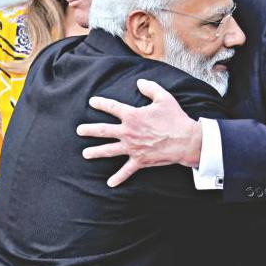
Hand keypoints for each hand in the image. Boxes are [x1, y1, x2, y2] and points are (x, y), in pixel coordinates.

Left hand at [77, 78, 201, 186]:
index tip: (92, 102)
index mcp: (133, 116)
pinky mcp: (139, 160)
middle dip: (89, 130)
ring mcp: (132, 148)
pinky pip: (126, 171)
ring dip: (95, 152)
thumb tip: (140, 82)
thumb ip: (151, 88)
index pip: (112, 107)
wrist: (186, 141)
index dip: (101, 104)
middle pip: (103, 131)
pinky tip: (110, 183)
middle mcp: (128, 132)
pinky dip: (118, 178)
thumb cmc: (175, 119)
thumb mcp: (164, 98)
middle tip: (79, 130)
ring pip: (109, 150)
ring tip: (85, 154)